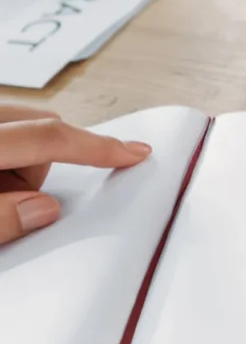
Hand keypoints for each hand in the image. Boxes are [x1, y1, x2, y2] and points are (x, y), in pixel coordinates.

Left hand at [0, 105, 150, 243]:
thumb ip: (1, 218)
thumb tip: (45, 210)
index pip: (50, 137)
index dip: (98, 147)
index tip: (134, 153)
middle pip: (43, 125)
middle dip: (43, 165)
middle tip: (16, 201)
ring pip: (25, 128)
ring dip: (20, 164)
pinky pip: (11, 128)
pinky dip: (10, 156)